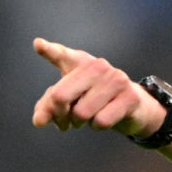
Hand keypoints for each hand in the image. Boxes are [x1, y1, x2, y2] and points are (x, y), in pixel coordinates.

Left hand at [31, 38, 158, 134]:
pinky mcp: (130, 97)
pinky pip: (101, 121)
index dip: (50, 50)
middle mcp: (98, 66)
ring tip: (86, 118)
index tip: (39, 45)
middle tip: (65, 121)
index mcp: (80, 62)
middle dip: (59, 115)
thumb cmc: (95, 100)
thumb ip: (49, 107)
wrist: (133, 108)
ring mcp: (116, 80)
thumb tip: (39, 121)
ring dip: (80, 122)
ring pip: (82, 113)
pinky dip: (97, 126)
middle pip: (61, 96)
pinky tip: (103, 119)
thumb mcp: (70, 100)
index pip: (62, 55)